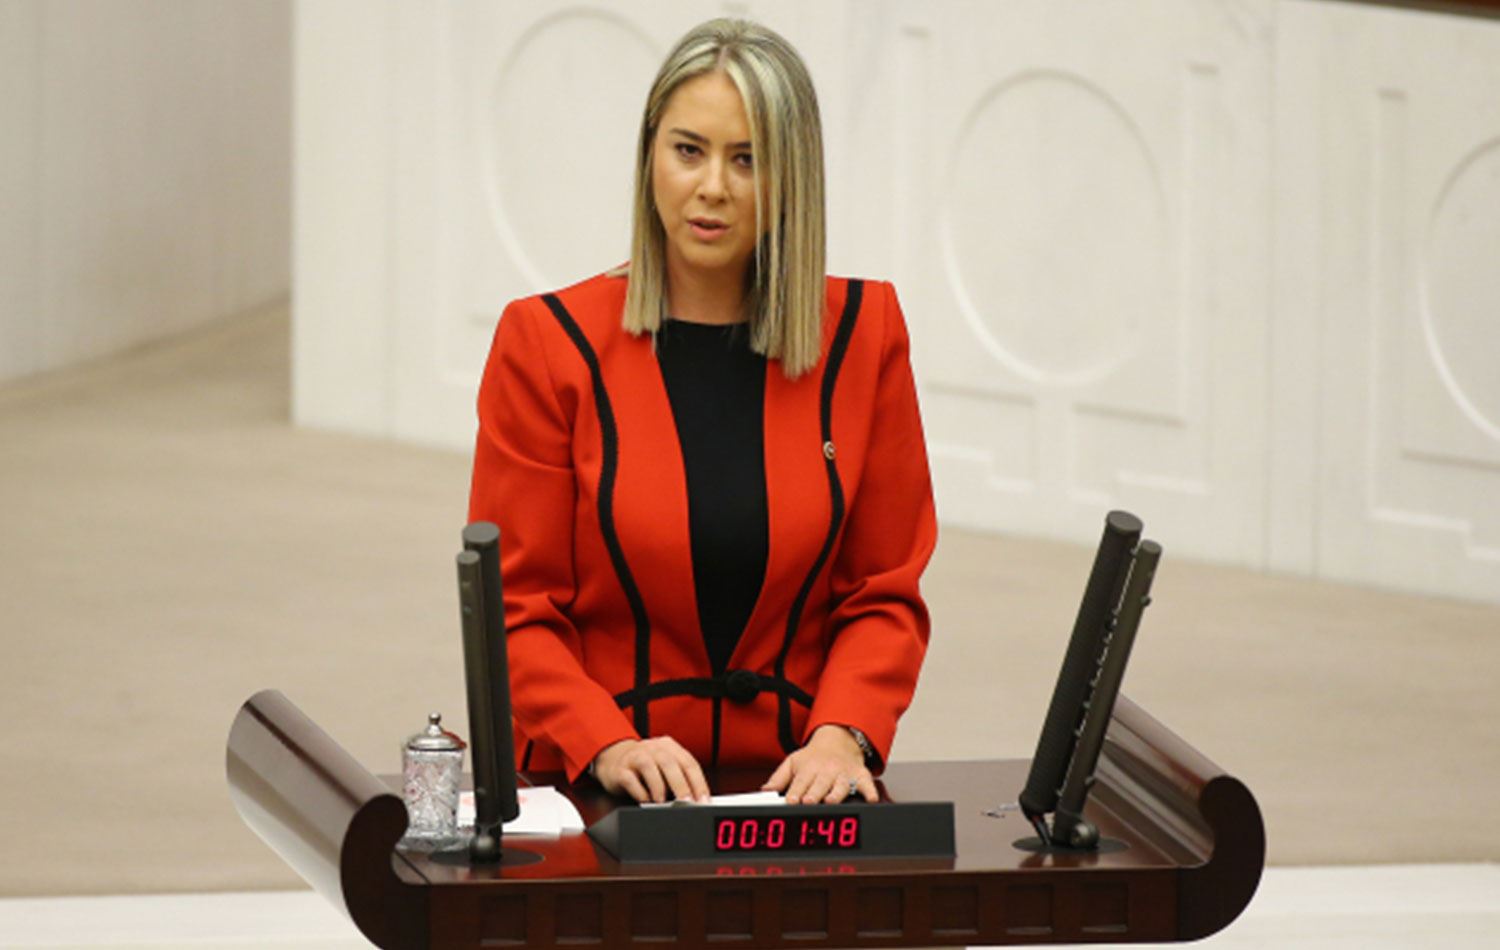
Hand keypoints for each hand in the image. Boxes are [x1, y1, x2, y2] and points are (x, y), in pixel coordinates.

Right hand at [593, 737, 710, 802]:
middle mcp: (653, 748)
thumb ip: (680, 779)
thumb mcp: (665, 768)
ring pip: (649, 766)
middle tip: (687, 803)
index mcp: (669, 747)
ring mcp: (634, 756)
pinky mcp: (619, 769)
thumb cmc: (645, 766)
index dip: (698, 783)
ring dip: (658, 786)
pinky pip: (629, 779)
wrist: (613, 757)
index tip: (703, 800)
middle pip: (670, 763)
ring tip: (662, 803)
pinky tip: (645, 800)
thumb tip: (696, 801)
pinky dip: (639, 792)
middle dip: (681, 785)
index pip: (689, 763)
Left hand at [761, 724, 876, 803]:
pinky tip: (869, 799)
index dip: (795, 792)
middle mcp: (827, 771)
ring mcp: (844, 774)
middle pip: (820, 784)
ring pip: (841, 786)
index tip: (790, 801)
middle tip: (808, 802)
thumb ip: (778, 778)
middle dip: (814, 794)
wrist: (839, 740)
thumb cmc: (814, 757)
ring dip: (836, 793)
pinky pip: (867, 784)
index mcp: (808, 769)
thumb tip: (764, 792)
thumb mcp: (793, 762)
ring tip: (831, 800)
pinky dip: (869, 792)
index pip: (800, 782)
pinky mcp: (860, 777)